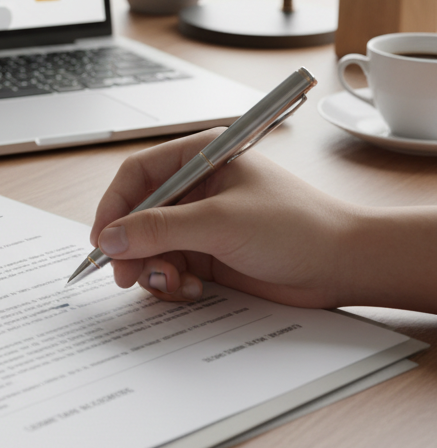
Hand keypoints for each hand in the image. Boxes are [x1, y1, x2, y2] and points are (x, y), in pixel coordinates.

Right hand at [91, 129, 358, 307]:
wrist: (345, 266)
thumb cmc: (297, 226)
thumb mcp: (220, 223)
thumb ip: (160, 229)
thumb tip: (110, 238)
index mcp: (200, 158)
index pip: (138, 174)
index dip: (114, 206)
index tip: (102, 240)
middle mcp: (197, 188)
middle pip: (139, 214)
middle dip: (131, 246)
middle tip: (126, 275)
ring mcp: (202, 223)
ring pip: (151, 246)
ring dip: (153, 268)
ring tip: (172, 283)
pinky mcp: (211, 255)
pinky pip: (171, 267)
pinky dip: (172, 282)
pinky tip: (191, 290)